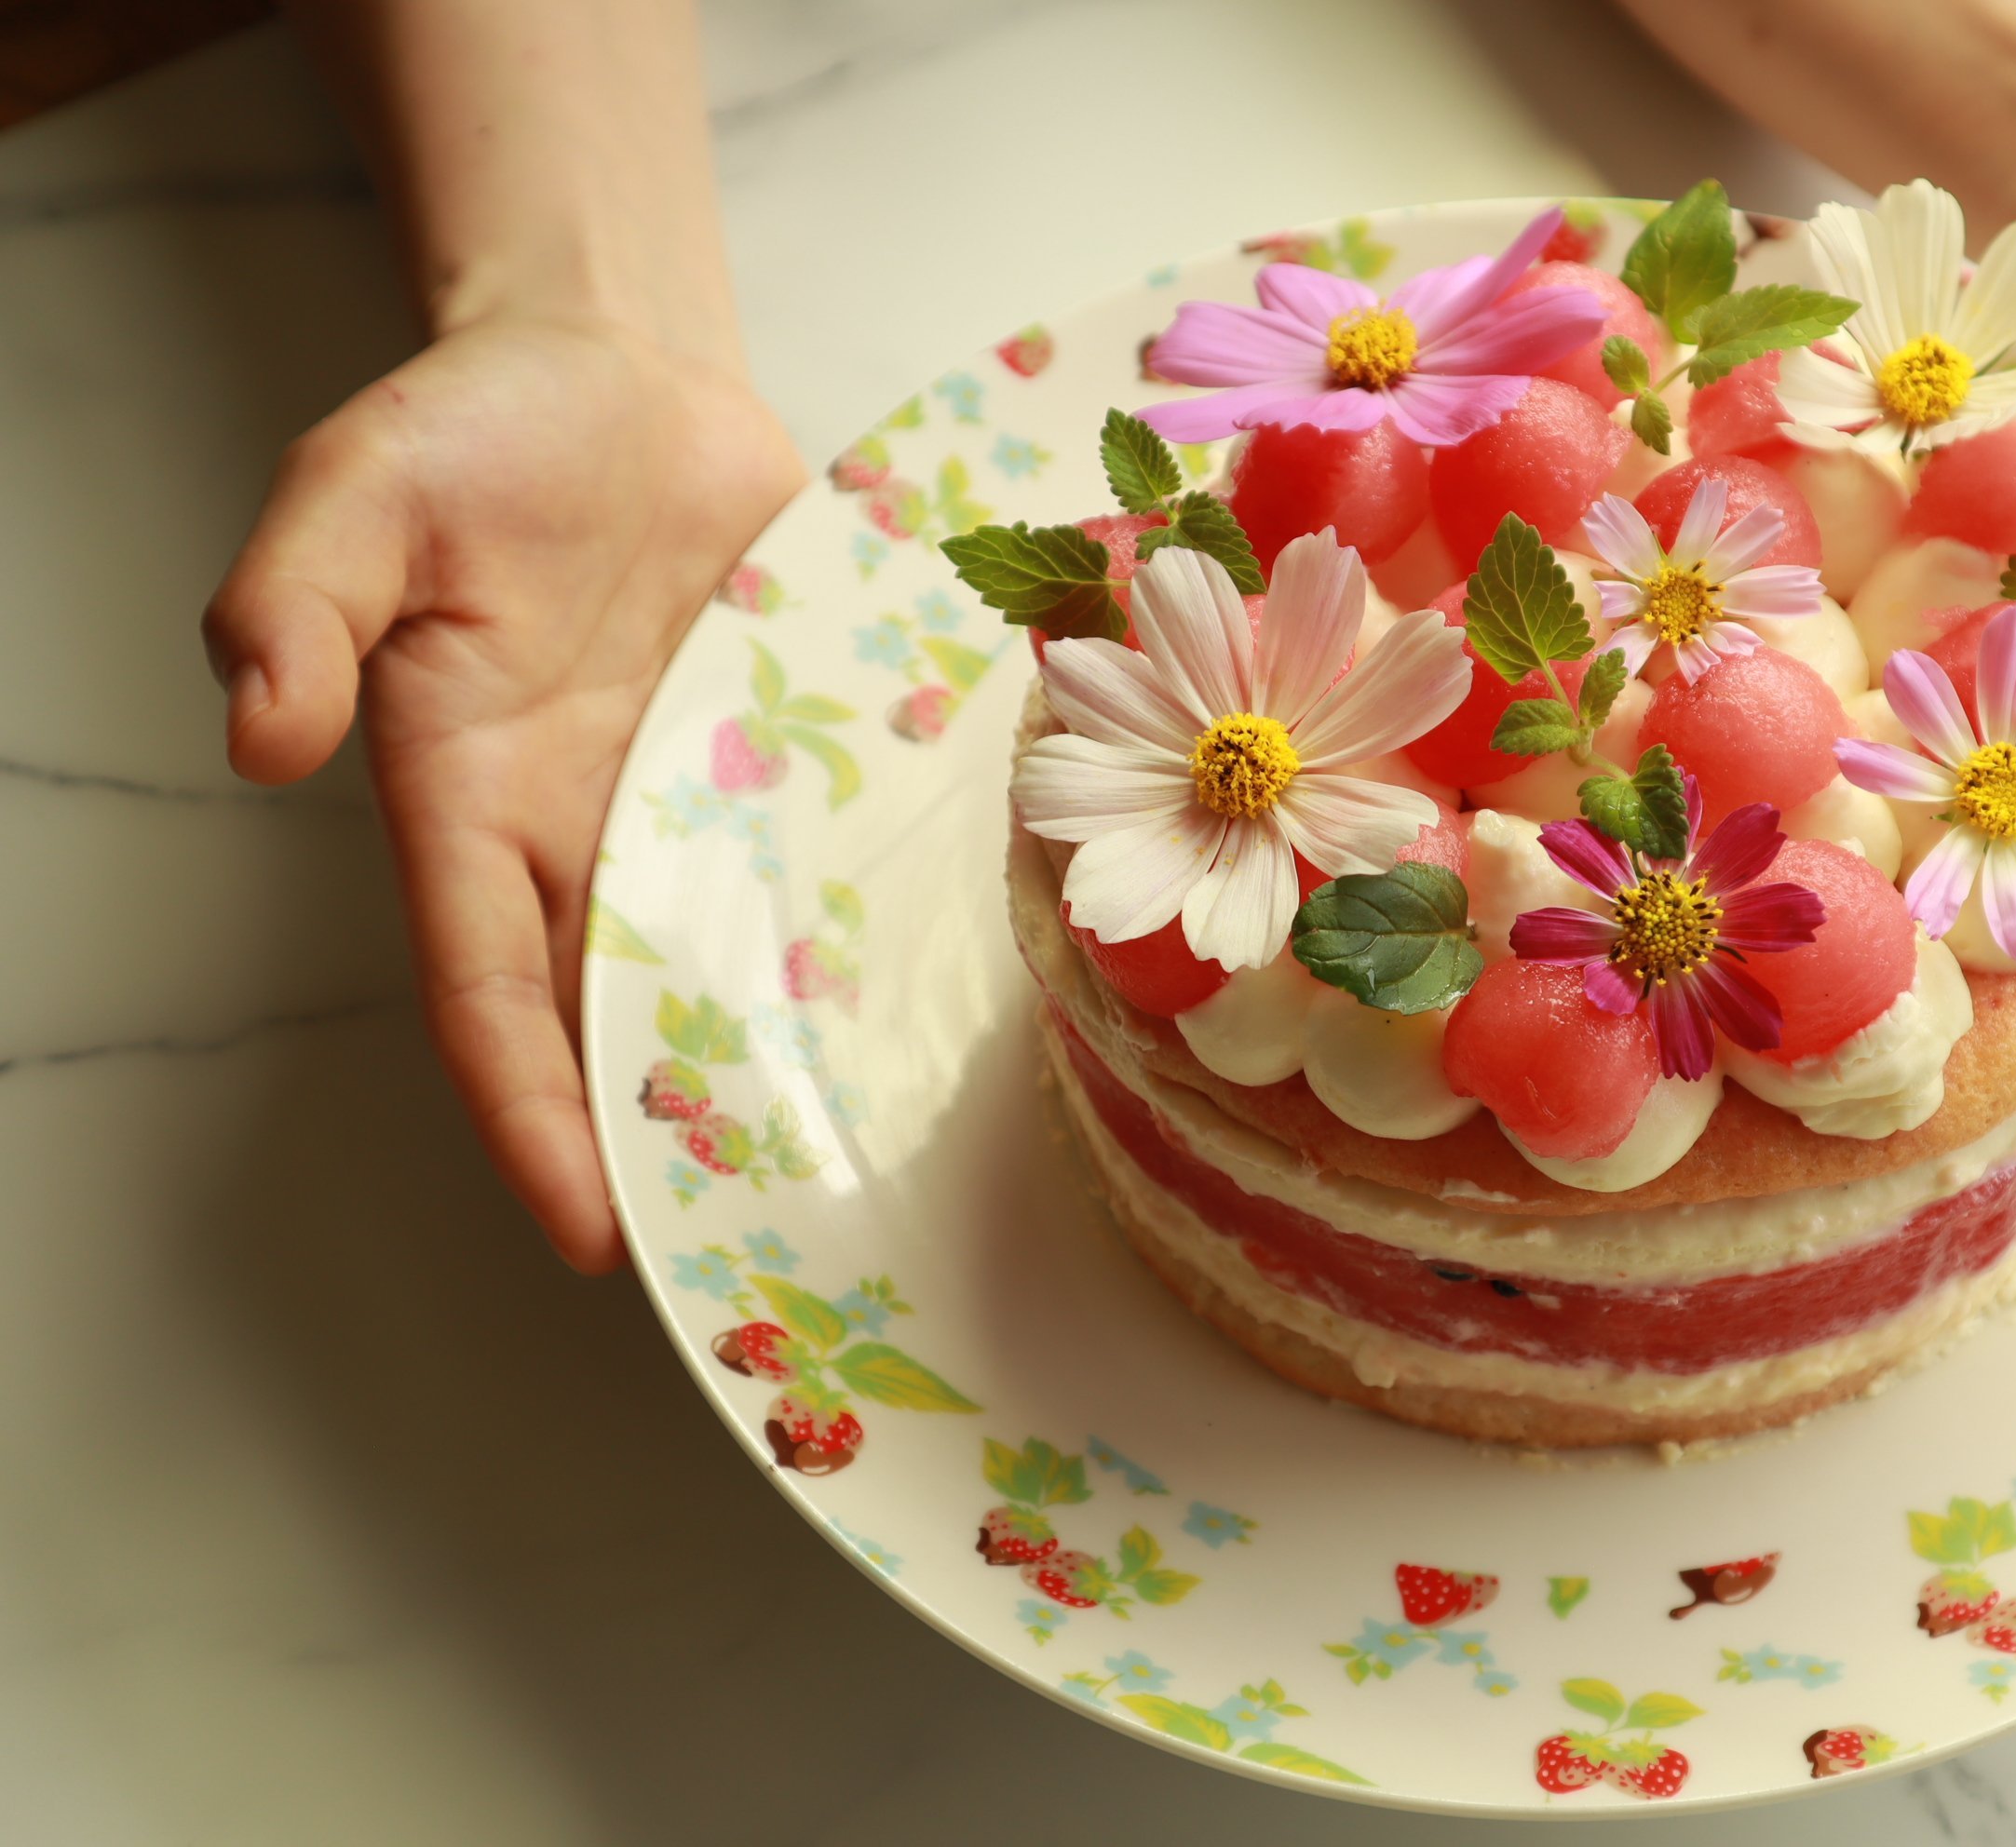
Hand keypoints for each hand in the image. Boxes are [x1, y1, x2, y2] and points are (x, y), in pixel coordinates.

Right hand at [203, 313, 804, 1269]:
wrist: (615, 366)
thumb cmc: (473, 434)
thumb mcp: (354, 495)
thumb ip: (298, 605)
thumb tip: (259, 733)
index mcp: (468, 800)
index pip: (490, 995)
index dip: (532, 1115)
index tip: (584, 1232)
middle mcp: (584, 828)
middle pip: (618, 1017)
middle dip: (667, 1139)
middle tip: (748, 1258)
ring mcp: (690, 797)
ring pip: (727, 963)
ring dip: (774, 1065)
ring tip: (852, 1185)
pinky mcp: (780, 752)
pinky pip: (815, 864)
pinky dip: (854, 939)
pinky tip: (929, 1018)